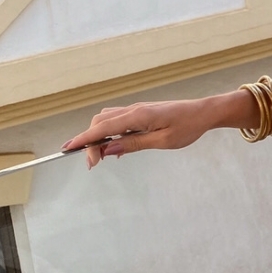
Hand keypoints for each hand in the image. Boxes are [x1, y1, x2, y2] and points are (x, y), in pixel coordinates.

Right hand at [63, 99, 216, 167]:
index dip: (83, 139)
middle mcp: (133, 110)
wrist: (203, 113)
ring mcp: (136, 110)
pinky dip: (110, 132)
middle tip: (92, 163)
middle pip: (100, 122)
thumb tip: (109, 148)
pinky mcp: (141, 113)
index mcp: (137, 116)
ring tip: (100, 157)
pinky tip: (115, 148)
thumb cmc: (187, 127)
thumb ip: (134, 144)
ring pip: (107, 120)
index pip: (102, 127)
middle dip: (90, 141)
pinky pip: (118, 121)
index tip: (68, 149)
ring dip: (99, 136)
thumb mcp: (162, 141)